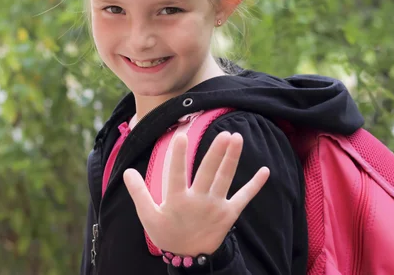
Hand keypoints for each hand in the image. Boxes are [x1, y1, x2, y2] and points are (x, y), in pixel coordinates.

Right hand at [123, 131, 269, 256]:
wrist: (189, 258)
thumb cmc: (167, 233)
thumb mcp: (148, 216)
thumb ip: (139, 193)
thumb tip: (127, 171)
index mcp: (177, 201)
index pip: (176, 174)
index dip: (177, 156)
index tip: (180, 136)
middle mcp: (198, 202)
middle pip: (207, 173)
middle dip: (216, 153)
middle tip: (224, 134)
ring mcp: (216, 207)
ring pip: (225, 179)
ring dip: (232, 158)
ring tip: (237, 138)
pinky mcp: (230, 214)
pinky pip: (244, 197)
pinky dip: (255, 185)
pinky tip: (266, 170)